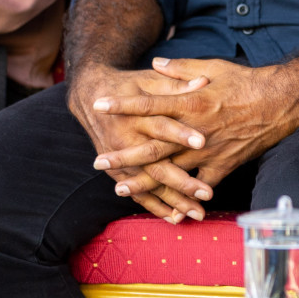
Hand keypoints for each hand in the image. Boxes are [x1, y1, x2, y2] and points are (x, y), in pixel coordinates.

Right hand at [67, 62, 209, 221]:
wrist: (92, 96)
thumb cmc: (131, 86)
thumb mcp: (152, 80)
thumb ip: (177, 84)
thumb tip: (204, 81)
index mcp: (138, 115)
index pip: (162, 125)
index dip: (180, 133)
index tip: (202, 142)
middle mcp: (128, 140)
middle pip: (157, 163)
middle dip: (181, 180)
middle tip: (206, 192)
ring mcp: (122, 159)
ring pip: (150, 184)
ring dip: (173, 200)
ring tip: (196, 213)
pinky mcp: (118, 172)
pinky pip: (138, 193)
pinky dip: (155, 206)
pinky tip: (174, 219)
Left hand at [91, 57, 298, 219]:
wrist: (281, 101)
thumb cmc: (246, 81)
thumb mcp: (214, 67)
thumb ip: (182, 68)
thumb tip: (156, 63)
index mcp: (192, 102)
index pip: (150, 103)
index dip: (123, 104)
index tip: (99, 104)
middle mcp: (196, 130)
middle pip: (153, 144)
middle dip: (124, 154)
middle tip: (98, 161)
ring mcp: (209, 150)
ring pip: (170, 170)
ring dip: (144, 181)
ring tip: (120, 188)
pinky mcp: (223, 165)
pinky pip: (201, 185)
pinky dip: (186, 198)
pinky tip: (170, 209)